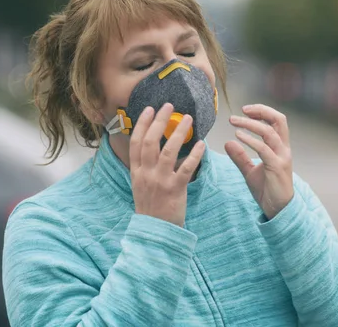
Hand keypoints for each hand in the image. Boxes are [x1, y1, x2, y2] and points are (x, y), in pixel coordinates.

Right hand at [129, 103, 205, 226]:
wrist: (155, 232)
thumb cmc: (150, 207)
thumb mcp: (140, 185)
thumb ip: (144, 166)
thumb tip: (151, 145)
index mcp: (136, 171)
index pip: (136, 142)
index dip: (141, 124)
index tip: (149, 109)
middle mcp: (146, 173)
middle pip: (151, 141)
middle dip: (160, 121)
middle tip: (170, 106)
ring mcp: (160, 181)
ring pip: (168, 151)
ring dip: (178, 132)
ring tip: (188, 119)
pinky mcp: (175, 189)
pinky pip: (186, 168)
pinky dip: (194, 155)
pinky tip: (202, 144)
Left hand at [224, 104, 293, 219]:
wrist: (277, 209)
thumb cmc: (266, 189)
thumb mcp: (249, 171)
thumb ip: (240, 157)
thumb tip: (228, 142)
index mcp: (280, 147)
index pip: (276, 121)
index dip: (262, 112)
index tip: (245, 110)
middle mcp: (283, 149)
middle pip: (279, 120)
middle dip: (261, 111)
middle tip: (242, 110)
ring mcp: (281, 157)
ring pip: (269, 132)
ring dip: (250, 124)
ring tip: (234, 121)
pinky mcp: (277, 167)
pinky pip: (264, 149)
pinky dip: (250, 140)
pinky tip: (237, 136)